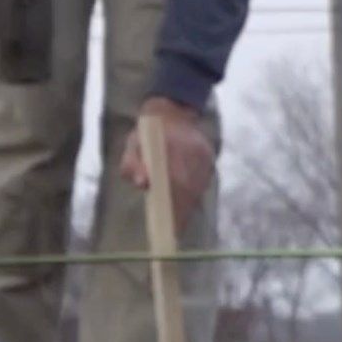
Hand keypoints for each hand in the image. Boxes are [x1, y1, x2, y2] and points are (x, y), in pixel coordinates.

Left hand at [119, 97, 215, 229]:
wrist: (172, 110)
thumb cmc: (146, 131)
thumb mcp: (132, 142)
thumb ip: (132, 162)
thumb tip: (142, 184)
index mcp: (173, 145)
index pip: (175, 180)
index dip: (173, 205)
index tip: (168, 224)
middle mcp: (193, 149)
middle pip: (189, 188)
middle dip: (181, 211)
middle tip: (172, 231)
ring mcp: (204, 154)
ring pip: (198, 187)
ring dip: (188, 205)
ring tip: (177, 224)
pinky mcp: (210, 157)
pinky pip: (203, 182)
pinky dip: (194, 195)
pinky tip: (185, 205)